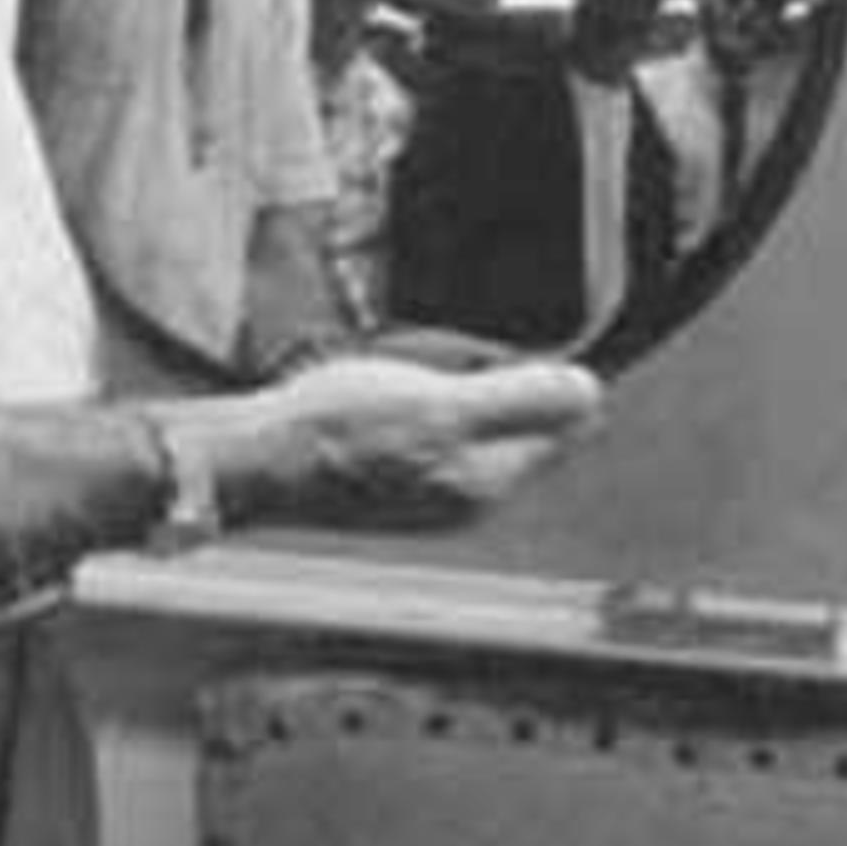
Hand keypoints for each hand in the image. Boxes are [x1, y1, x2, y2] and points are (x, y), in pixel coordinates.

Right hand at [174, 348, 601, 532]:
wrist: (256, 462)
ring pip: (466, 427)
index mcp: (489, 482)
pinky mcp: (390, 485)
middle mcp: (466, 498)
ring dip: (444, 387)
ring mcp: (426, 495)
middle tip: (440, 355)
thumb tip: (591, 392)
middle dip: (487, 379)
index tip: (507, 347)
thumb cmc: (342, 431)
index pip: (558, 428)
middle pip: (512, 426)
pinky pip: (425, 435)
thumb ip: (522, 400)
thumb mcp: (442, 404)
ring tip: (399, 367)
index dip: (542, 378)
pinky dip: (410, 403)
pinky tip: (374, 390)